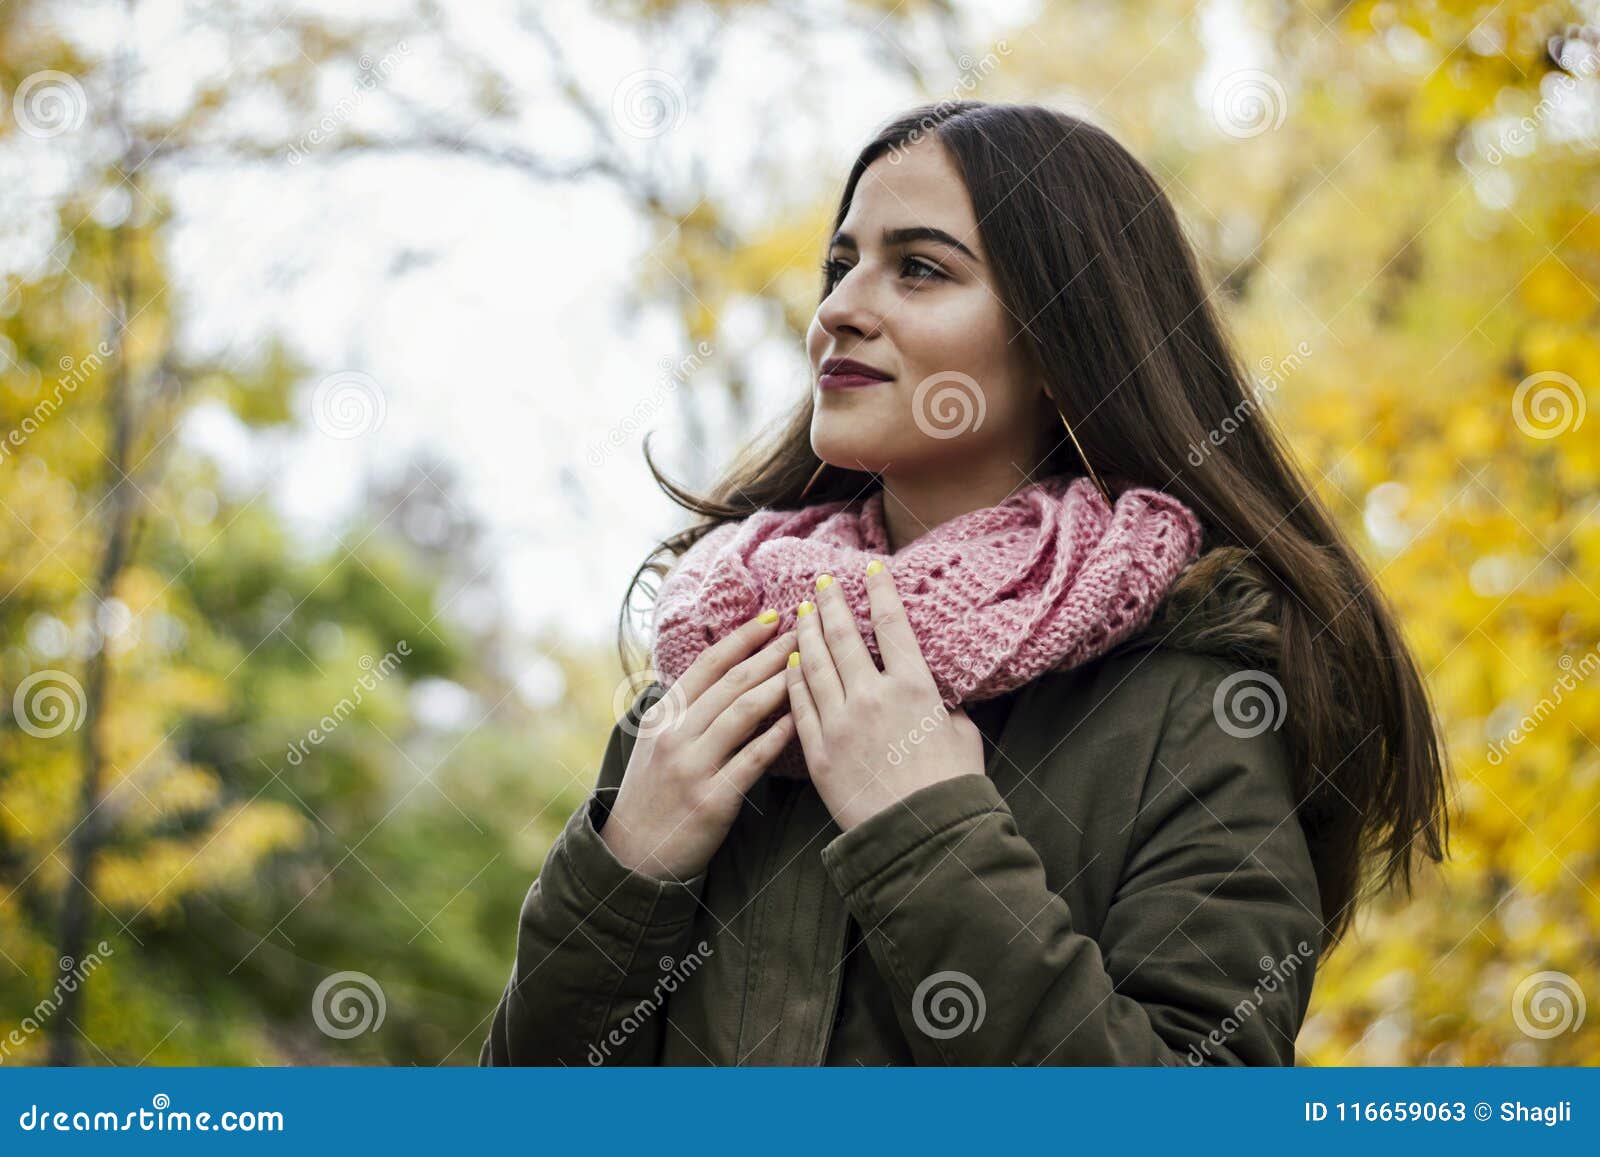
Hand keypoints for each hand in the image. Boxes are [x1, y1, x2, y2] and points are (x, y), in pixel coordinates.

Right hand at [600, 613, 796, 880]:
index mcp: (663, 716)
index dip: (742, 637)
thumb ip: (685, 709)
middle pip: (731, 682)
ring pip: (742, 713)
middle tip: (804, 629)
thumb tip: (722, 670)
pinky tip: (798, 719)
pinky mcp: (711, 800)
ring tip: (809, 664)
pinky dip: (776, 736)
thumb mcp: (656, 743)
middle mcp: (674, 735)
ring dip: (779, 684)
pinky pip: (751, 760)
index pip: (708, 664)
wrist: (634, 856)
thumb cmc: (654, 794)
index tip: (773, 616)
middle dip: (771, 652)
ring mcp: (691, 767)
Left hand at [784, 561, 985, 831]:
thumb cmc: (952, 788)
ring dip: (806, 634)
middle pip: (843, 636)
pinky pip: (800, 706)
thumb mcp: (962, 734)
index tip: (871, 569)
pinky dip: (793, 680)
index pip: (893, 624)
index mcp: (914, 687)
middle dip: (831, 603)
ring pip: (814, 665)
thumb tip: (937, 694)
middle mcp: (873, 696)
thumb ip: (945, 706)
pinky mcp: (819, 752)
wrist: (923, 838)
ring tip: (800, 614)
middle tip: (821, 582)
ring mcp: (840, 723)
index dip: (880, 591)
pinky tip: (789, 664)